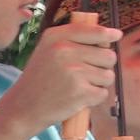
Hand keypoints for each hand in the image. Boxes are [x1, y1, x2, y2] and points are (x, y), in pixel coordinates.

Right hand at [10, 11, 120, 132]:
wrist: (23, 107)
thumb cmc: (40, 79)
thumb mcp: (47, 50)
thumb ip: (72, 40)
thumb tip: (109, 35)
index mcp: (55, 37)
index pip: (93, 31)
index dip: (108, 34)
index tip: (116, 35)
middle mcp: (64, 51)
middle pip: (108, 55)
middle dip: (103, 66)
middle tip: (84, 74)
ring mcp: (73, 71)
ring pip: (108, 75)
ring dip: (98, 84)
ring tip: (78, 86)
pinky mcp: (81, 91)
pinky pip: (103, 93)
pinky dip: (94, 98)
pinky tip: (76, 98)